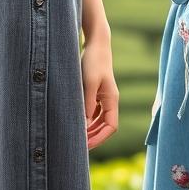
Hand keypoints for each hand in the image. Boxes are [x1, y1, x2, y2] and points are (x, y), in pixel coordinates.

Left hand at [82, 34, 119, 149]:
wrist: (95, 44)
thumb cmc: (93, 61)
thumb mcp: (89, 83)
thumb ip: (88, 104)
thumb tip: (85, 125)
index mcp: (112, 99)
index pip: (111, 126)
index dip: (100, 138)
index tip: (86, 145)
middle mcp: (110, 100)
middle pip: (106, 126)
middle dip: (94, 136)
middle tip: (78, 145)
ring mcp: (103, 97)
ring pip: (99, 120)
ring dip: (90, 129)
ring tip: (76, 136)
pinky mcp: (96, 92)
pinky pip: (94, 112)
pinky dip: (87, 120)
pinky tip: (77, 122)